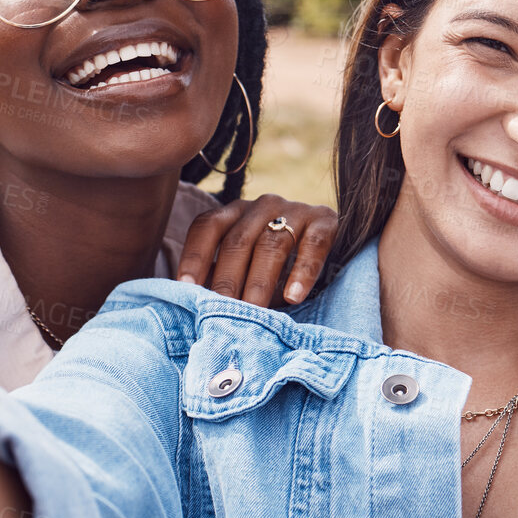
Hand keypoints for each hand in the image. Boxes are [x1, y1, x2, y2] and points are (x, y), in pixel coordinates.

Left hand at [175, 195, 337, 306]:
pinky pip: (313, 245)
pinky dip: (302, 272)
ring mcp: (295, 210)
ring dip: (260, 281)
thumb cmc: (275, 267)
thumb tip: (191, 305)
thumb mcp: (245, 269)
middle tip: (221, 311)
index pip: (208, 226)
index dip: (194, 255)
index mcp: (235, 213)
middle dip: (227, 279)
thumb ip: (222, 280)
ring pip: (271, 244)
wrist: (331, 248)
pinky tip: (294, 297)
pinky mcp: (325, 220)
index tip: (185, 286)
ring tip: (254, 310)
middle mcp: (262, 206)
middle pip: (238, 240)